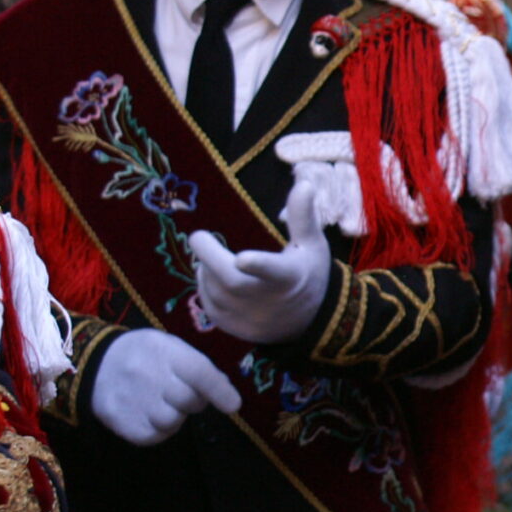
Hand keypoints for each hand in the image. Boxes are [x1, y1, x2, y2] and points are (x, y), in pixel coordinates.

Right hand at [88, 329, 243, 446]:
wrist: (95, 364)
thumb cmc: (145, 355)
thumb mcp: (170, 347)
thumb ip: (197, 366)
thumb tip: (226, 391)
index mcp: (163, 351)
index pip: (198, 372)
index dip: (219, 390)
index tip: (233, 405)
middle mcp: (146, 374)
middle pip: (187, 401)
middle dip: (195, 401)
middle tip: (185, 395)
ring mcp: (130, 399)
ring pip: (171, 421)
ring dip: (176, 416)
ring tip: (163, 403)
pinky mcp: (119, 421)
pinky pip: (153, 436)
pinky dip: (159, 430)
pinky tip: (150, 415)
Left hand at [188, 171, 334, 343]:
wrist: (309, 322)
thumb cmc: (308, 274)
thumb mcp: (312, 245)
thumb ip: (302, 216)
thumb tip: (303, 183)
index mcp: (288, 277)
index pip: (274, 271)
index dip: (258, 265)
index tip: (241, 257)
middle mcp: (268, 301)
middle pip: (231, 281)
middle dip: (210, 257)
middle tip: (199, 237)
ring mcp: (251, 319)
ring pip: (216, 292)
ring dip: (206, 271)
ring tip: (210, 257)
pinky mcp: (237, 328)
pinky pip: (211, 307)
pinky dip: (206, 289)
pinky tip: (212, 277)